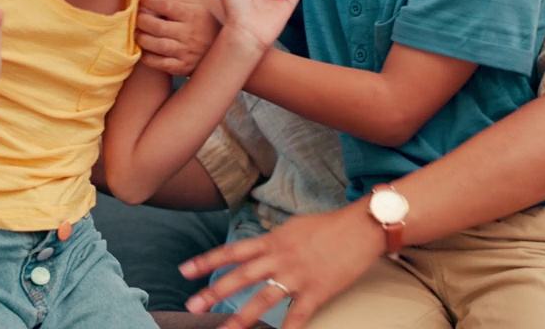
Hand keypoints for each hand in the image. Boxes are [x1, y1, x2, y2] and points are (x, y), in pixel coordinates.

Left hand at [136, 0, 220, 74]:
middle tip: (136, 17)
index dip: (149, 0)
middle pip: (157, 26)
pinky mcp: (182, 68)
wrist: (223, 50)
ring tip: (137, 33)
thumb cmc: (202, 23)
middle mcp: (190, 34)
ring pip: (157, 45)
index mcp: (193, 15)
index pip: (166, 5)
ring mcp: (187, 52)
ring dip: (141, 38)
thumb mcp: (194, 5)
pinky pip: (160, 64)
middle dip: (141, 20)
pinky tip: (143, 50)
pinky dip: (147, 57)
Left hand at [180, 203, 381, 328]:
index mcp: (271, 241)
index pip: (232, 252)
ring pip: (263, 299)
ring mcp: (296, 276)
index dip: (207, 261)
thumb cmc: (328, 226)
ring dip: (241, 317)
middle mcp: (279, 258)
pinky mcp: (317, 291)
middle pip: (240, 276)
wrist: (361, 227)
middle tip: (193, 305)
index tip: (184, 270)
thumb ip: (273, 240)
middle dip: (214, 292)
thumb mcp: (292, 227)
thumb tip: (259, 248)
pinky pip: (298, 316)